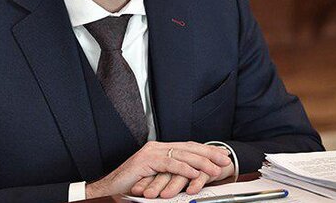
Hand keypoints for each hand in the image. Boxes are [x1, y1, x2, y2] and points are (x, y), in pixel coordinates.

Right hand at [85, 141, 231, 198]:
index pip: (189, 147)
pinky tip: (196, 173)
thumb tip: (195, 178)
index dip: (206, 150)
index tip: (222, 155)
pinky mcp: (146, 161)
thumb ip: (174, 176)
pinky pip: (170, 164)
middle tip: (225, 159)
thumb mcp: (159, 180)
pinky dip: (184, 169)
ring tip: (215, 168)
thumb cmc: (132, 186)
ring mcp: (151, 152)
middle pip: (189, 148)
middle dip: (210, 153)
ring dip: (202, 162)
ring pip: (182, 155)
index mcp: (161, 150)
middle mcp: (158, 147)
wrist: (110, 188)